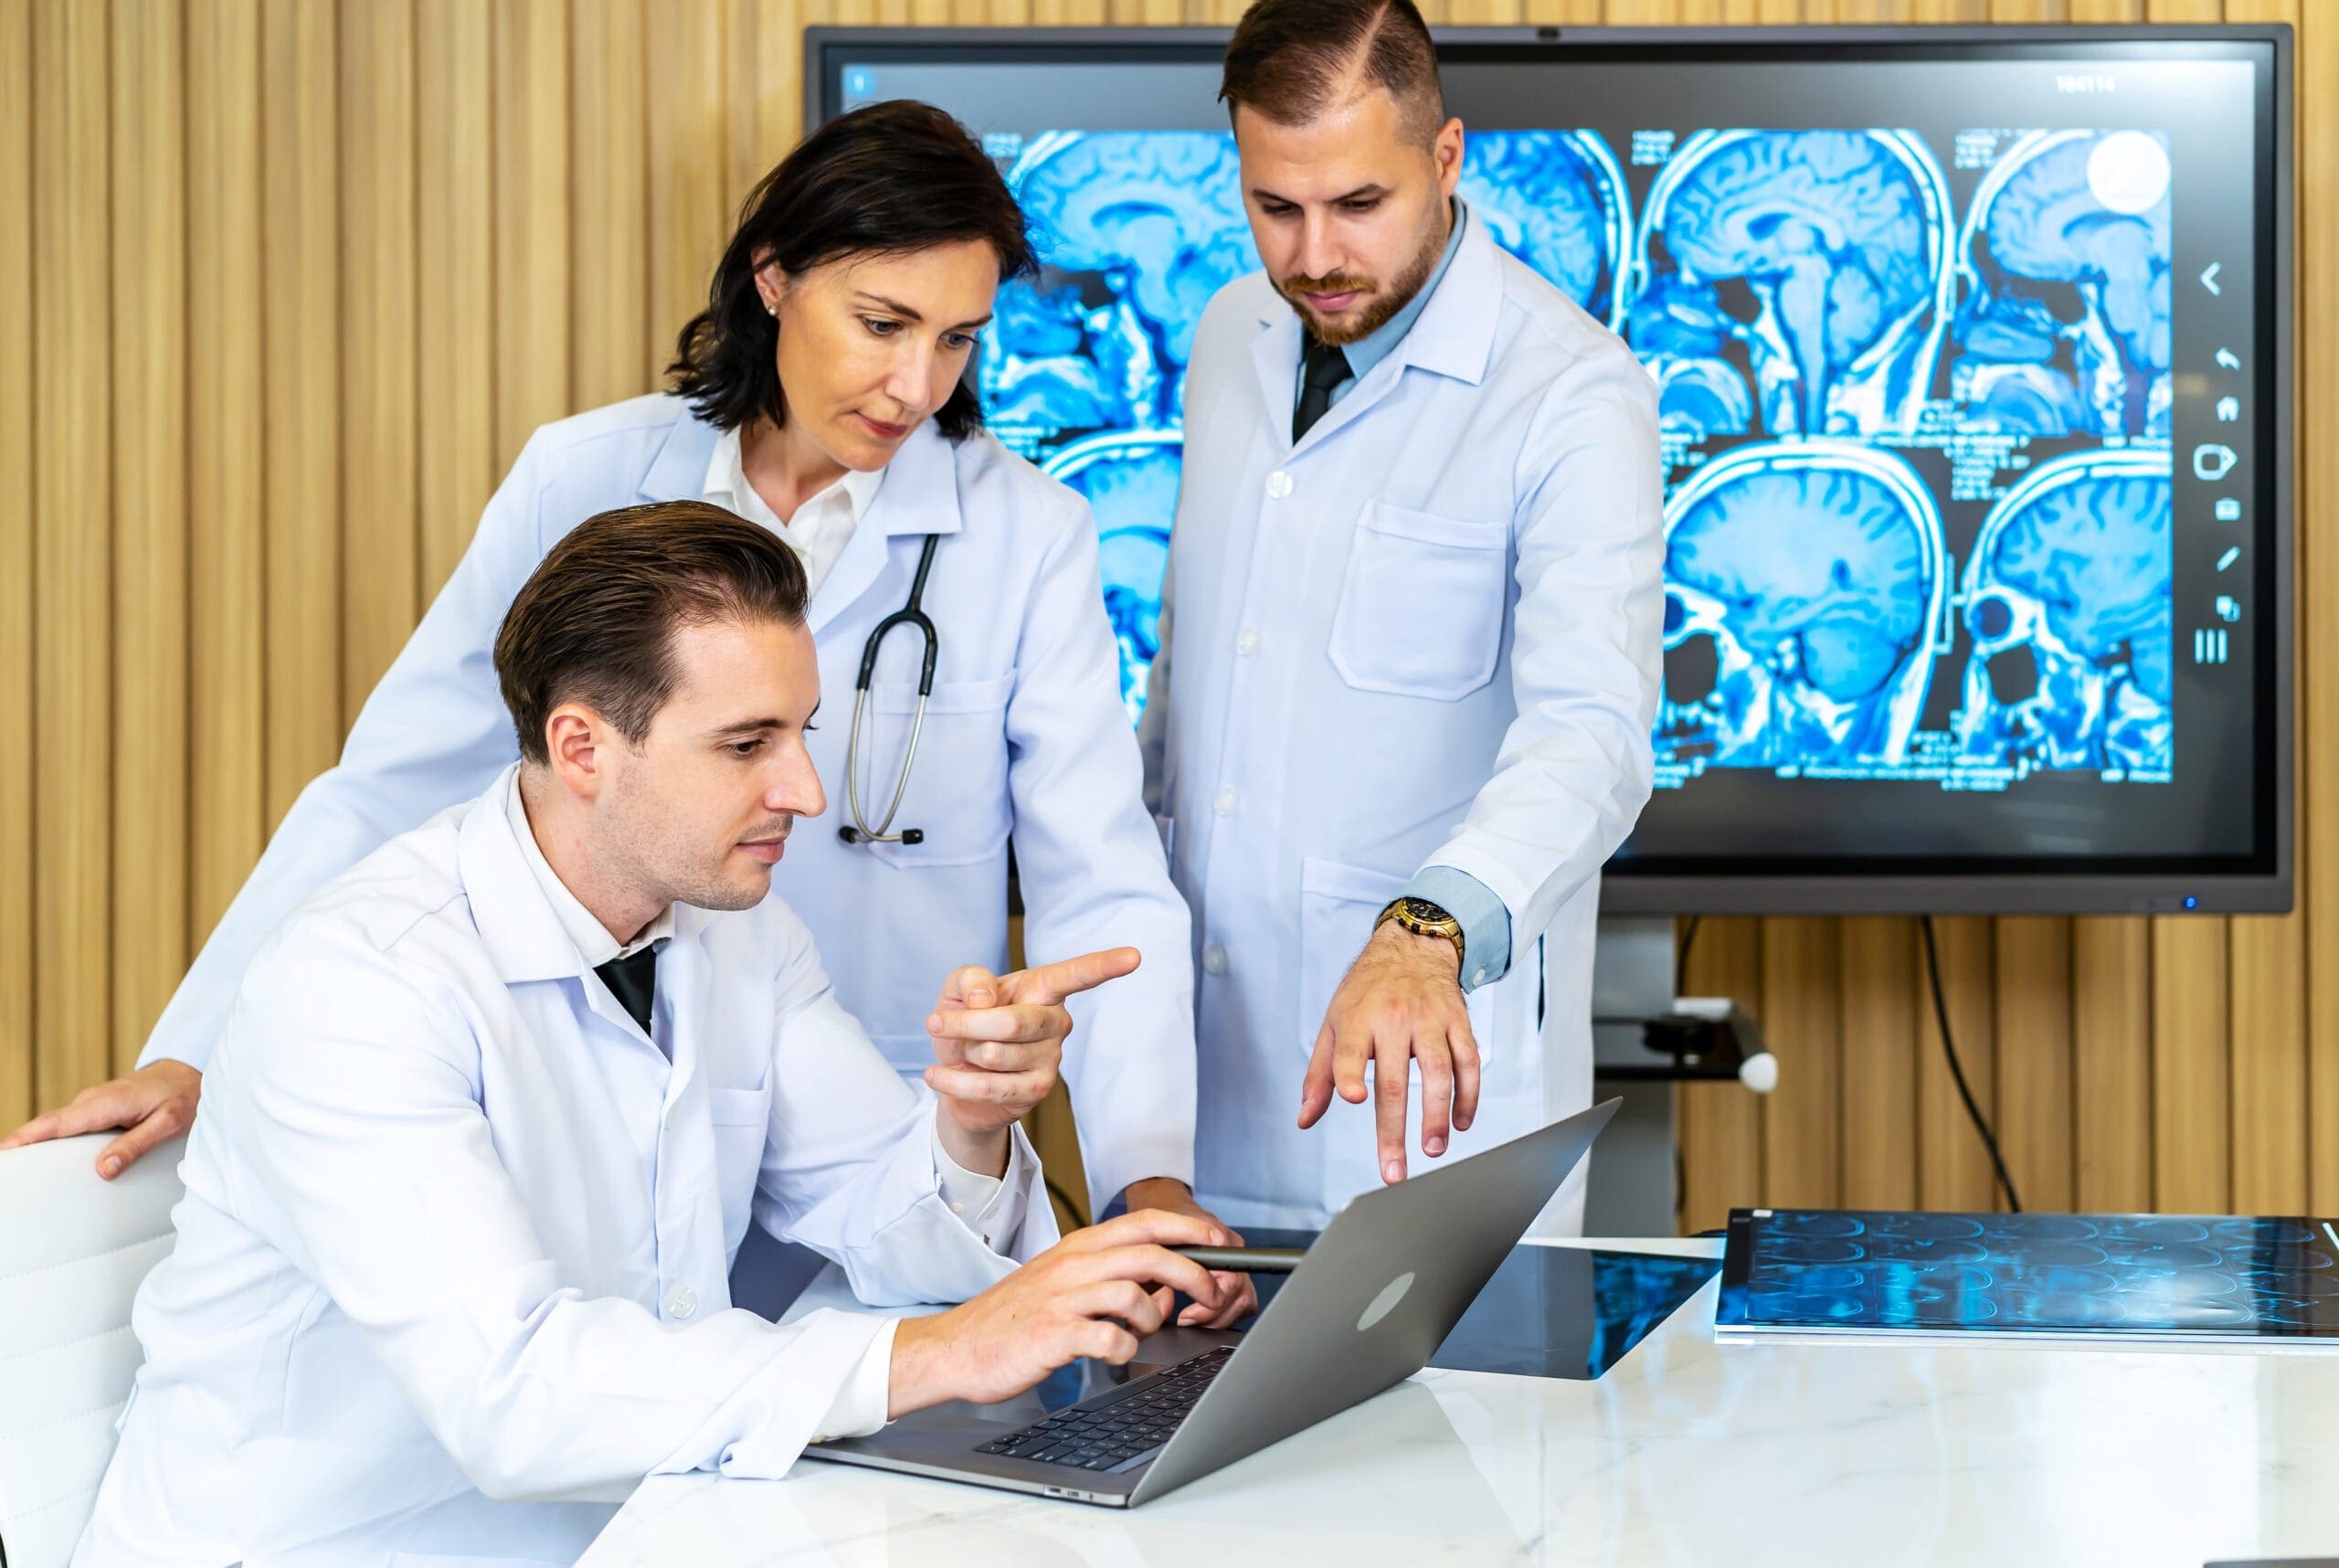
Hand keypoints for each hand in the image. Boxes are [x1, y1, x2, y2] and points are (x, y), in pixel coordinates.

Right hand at [0, 1059, 203, 1177]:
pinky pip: (67, 1125)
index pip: (57, 1124)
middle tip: (5, 1171)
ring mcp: (91, 1103)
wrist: (190, 1073)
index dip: (26, 1138)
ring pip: (55, 1126)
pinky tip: (42, 1157)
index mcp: (106, 1104)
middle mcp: (92, 1101)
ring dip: (33, 1143)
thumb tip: (104, 1170)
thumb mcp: (168, 1124)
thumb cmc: (183, 1095)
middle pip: (47, 1126)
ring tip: (14, 1169)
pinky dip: (50, 1138)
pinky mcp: (95, 1109)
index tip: (4, 1150)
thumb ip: (136, 1145)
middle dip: (21, 1144)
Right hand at [887, 1207, 1228, 1415]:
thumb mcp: (1066, 1285)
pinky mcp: (1053, 1335)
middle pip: (1152, 1254)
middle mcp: (1074, 1265)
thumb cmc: (1016, 1317)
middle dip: (1195, 1273)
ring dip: (1153, 1318)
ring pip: (1135, 1294)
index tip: (1223, 1241)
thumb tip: (1164, 1290)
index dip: (1192, 1228)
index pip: (1147, 1222)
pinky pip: (1109, 1339)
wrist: (957, 1347)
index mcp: (1079, 1247)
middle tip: (1212, 1295)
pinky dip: (1124, 1349)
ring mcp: (1063, 1299)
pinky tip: (1112, 1353)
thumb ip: (1115, 1281)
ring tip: (1141, 1333)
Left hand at [924, 947, 1140, 1145]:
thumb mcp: (956, 991)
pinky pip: (990, 1087)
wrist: (954, 1076)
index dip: (1105, 965)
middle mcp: (1056, 1021)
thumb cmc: (964, 1023)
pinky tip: (937, 1075)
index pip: (1077, 974)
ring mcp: (1051, 1058)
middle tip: (936, 1022)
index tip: (1135, 956)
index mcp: (1042, 988)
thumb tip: (987, 999)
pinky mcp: (1038, 1091)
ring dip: (961, 1052)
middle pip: (1013, 1022)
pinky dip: (953, 1081)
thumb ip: (969, 980)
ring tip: (958, 1052)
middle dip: (965, 1024)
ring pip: (995, 1054)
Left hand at [1121, 1177, 1258, 1327]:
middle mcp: (1231, 1246)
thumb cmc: (1153, 1223)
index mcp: (1216, 1238)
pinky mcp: (1234, 1268)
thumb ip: (1160, 1272)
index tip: (1186, 1315)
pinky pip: (1243, 1300)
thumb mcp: (1149, 1246)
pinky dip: (1226, 1312)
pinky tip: (1202, 1311)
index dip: (1210, 1306)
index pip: (1230, 1283)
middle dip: (1212, 1315)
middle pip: (1240, 1296)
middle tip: (1185, 1319)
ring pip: (1244, 1301)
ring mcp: (1235, 1256)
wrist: (1162, 1202)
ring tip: (1191, 1318)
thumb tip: (1161, 1306)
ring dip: (1219, 1316)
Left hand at [1298, 923, 1478, 1185]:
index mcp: (1358, 1019)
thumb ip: (1320, 1074)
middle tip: (1394, 1171)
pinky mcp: (1458, 1023)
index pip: (1351, 1050)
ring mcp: (1430, 1020)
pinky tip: (1461, 1122)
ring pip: (1438, 1072)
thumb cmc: (1366, 991)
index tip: (1354, 1097)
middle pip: (1395, 1080)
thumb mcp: (1333, 1023)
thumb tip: (1305, 1118)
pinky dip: (1469, 1096)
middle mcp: (1394, 1019)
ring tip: (1433, 1148)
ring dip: (1438, 1115)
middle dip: (1394, 1130)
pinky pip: (1469, 1063)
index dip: (1351, 1073)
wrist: (1412, 948)